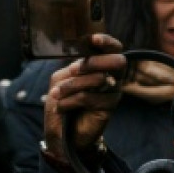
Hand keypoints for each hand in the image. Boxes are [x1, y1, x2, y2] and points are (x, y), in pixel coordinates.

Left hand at [43, 34, 125, 166]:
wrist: (62, 132)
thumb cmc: (62, 102)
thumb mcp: (61, 79)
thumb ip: (73, 68)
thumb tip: (81, 63)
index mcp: (100, 66)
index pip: (114, 49)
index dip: (107, 42)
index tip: (93, 39)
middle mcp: (112, 76)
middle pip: (116, 61)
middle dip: (92, 63)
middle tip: (73, 70)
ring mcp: (113, 91)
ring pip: (98, 79)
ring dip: (71, 86)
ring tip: (57, 95)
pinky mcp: (109, 107)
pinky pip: (89, 97)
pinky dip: (70, 101)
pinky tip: (63, 107)